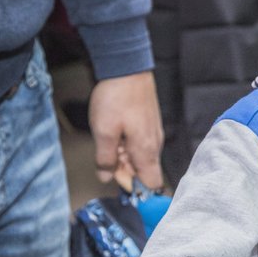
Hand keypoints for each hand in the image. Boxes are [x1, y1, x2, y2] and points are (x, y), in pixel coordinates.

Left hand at [89, 71, 164, 188]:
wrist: (127, 68)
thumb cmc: (117, 97)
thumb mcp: (103, 132)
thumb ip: (106, 159)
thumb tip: (107, 177)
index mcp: (146, 151)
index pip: (151, 184)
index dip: (135, 188)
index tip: (119, 181)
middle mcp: (154, 145)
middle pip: (144, 172)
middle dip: (125, 170)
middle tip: (107, 157)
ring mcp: (154, 134)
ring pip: (141, 158)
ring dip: (125, 156)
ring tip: (111, 140)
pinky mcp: (150, 125)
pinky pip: (140, 144)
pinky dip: (128, 144)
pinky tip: (116, 132)